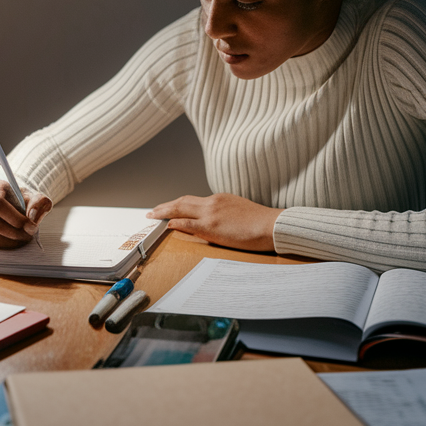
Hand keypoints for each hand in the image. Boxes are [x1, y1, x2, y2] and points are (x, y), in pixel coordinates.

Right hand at [0, 179, 52, 248]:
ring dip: (12, 240)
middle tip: (30, 234)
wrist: (9, 202)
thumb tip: (32, 217)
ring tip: (24, 237)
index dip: (14, 217)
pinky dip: (5, 244)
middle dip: (15, 232)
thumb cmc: (20, 199)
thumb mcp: (33, 196)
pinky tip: (15, 239)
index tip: (30, 225)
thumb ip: (38, 203)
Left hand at [146, 193, 283, 251]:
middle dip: (166, 205)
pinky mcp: (211, 227)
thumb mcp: (240, 210)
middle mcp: (212, 202)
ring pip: (180, 208)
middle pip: (183, 201)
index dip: (179, 204)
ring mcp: (210, 214)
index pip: (194, 201)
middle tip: (154, 211)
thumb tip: (218, 220)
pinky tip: (166, 224)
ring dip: (164, 211)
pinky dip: (174, 222)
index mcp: (220, 199)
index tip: (170, 208)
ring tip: (153, 216)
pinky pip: (186, 223)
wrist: (272, 225)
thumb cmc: (262, 222)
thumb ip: (225, 212)